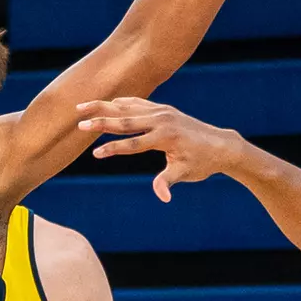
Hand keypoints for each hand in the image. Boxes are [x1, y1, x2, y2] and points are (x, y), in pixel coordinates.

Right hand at [77, 97, 240, 201]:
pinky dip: (119, 103)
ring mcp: (161, 111)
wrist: (220, 145)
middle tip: (80, 125)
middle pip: (125, 121)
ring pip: (126, 108)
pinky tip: (105, 104)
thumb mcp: (185, 173)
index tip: (95, 155)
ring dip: (103, 107)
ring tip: (80, 107)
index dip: (114, 150)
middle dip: (101, 124)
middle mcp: (161, 120)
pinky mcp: (162, 108)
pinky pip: (136, 103)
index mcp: (165, 137)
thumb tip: (163, 197)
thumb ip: (168, 181)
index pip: (133, 144)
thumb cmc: (201, 163)